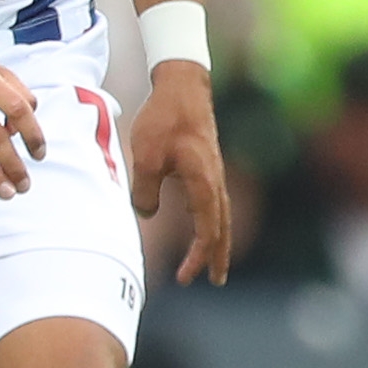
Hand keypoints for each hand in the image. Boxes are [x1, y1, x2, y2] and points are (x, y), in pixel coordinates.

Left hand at [129, 62, 230, 284]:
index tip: (185, 278)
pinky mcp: (208, 165)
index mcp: (203, 183)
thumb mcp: (146, 156)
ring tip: (214, 264)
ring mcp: (214, 173)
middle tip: (214, 281)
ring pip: (221, 216)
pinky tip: (204, 227)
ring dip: (218, 242)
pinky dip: (213, 222)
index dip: (197, 257)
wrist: (182, 85)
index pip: (206, 231)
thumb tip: (147, 212)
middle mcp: (214, 182)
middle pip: (221, 228)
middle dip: (217, 257)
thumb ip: (145, 190)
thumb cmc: (164, 119)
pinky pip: (215, 203)